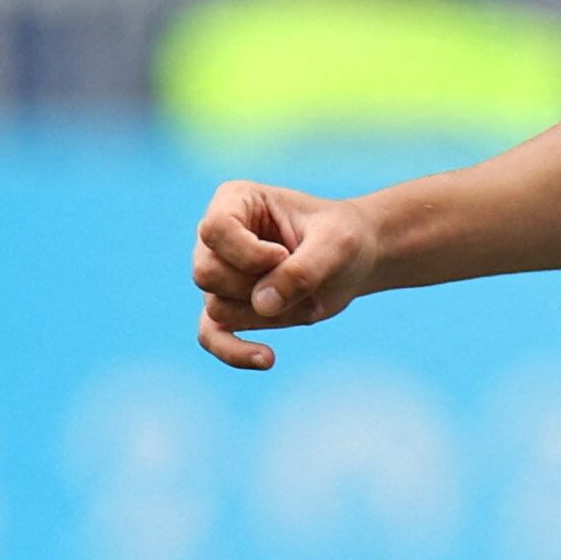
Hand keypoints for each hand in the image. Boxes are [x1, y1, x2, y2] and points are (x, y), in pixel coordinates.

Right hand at [190, 179, 383, 369]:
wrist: (353, 261)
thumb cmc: (342, 238)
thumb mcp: (335, 246)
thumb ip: (301, 271)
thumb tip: (261, 305)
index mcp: (234, 200)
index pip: (215, 230)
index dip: (248, 252)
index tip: (284, 254)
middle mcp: (217, 237)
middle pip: (207, 273)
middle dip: (255, 284)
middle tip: (297, 274)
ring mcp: (219, 275)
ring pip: (218, 307)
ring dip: (268, 312)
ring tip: (304, 296)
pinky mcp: (228, 308)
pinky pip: (212, 337)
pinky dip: (235, 352)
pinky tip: (268, 359)